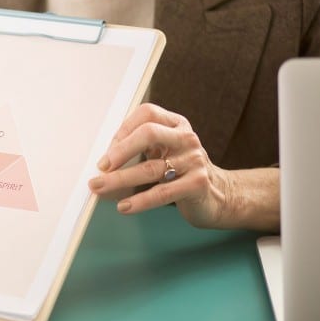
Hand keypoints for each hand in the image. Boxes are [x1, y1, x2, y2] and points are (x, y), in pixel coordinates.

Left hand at [88, 103, 231, 228]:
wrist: (219, 195)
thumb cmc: (181, 171)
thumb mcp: (164, 151)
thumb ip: (139, 148)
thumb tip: (103, 162)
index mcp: (176, 124)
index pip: (147, 114)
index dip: (124, 130)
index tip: (107, 151)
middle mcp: (186, 138)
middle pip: (149, 134)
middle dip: (120, 151)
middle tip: (101, 167)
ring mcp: (194, 160)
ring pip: (150, 168)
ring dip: (120, 179)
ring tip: (100, 187)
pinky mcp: (198, 184)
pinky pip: (162, 193)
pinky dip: (139, 201)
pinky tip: (124, 206)